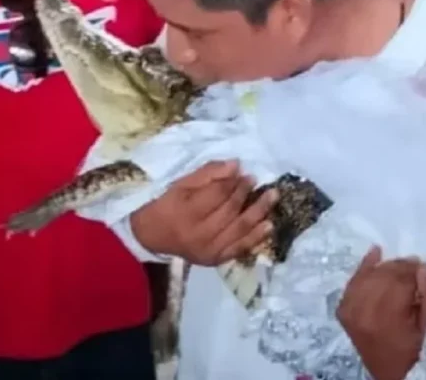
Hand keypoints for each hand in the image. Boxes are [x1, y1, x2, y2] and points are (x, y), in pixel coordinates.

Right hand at [130, 161, 277, 265]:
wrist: (152, 237)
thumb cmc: (167, 206)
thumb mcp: (181, 184)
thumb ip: (208, 174)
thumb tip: (236, 165)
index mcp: (186, 212)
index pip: (217, 195)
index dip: (232, 182)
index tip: (244, 171)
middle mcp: (199, 234)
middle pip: (229, 211)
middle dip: (244, 193)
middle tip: (255, 180)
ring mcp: (209, 250)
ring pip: (239, 229)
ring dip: (258, 212)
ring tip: (272, 196)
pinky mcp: (215, 260)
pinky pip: (240, 248)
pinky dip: (256, 237)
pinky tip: (269, 225)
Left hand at [337, 247, 425, 379]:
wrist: (386, 372)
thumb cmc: (411, 351)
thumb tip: (424, 268)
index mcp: (387, 315)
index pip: (401, 281)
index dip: (414, 272)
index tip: (424, 267)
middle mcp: (364, 309)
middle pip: (384, 276)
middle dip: (401, 268)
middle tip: (415, 265)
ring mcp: (350, 309)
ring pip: (369, 275)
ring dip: (386, 267)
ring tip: (400, 265)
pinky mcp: (343, 309)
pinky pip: (353, 281)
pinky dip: (364, 267)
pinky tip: (375, 252)